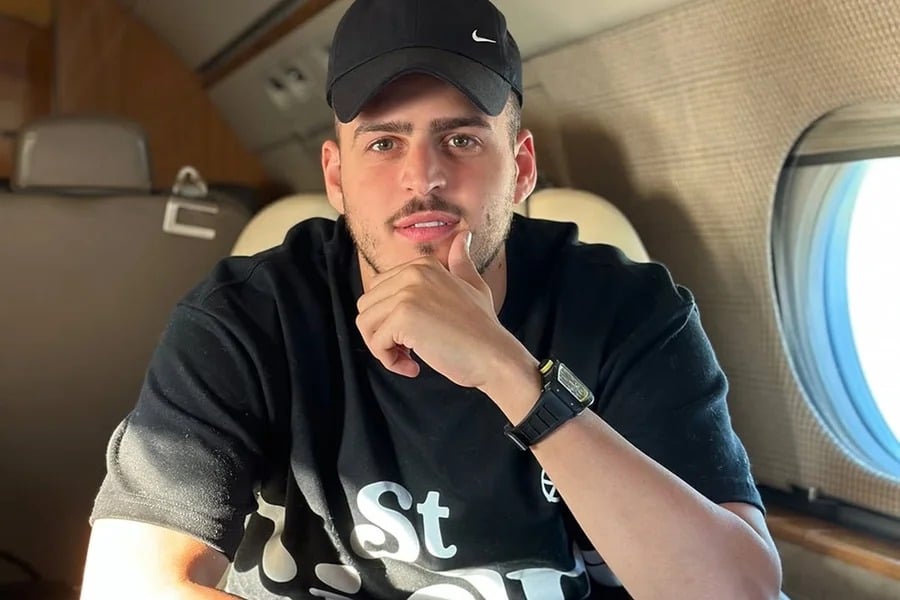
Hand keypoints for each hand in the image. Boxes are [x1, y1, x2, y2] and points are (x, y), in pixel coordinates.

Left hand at [355, 230, 517, 388]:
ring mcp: (407, 293)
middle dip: (381, 332)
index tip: (414, 335)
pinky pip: (376, 343)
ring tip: (408, 359)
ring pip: (365, 323)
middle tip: (409, 351)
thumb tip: (462, 236)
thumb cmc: (484, 329)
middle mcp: (412, 273)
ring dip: (382, 348)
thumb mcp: (474, 286)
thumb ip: (461, 262)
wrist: (495, 356)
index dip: (389, 318)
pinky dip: (390, 361)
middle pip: (367, 306)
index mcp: (423, 265)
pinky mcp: (403, 317)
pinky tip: (414, 367)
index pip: (379, 290)